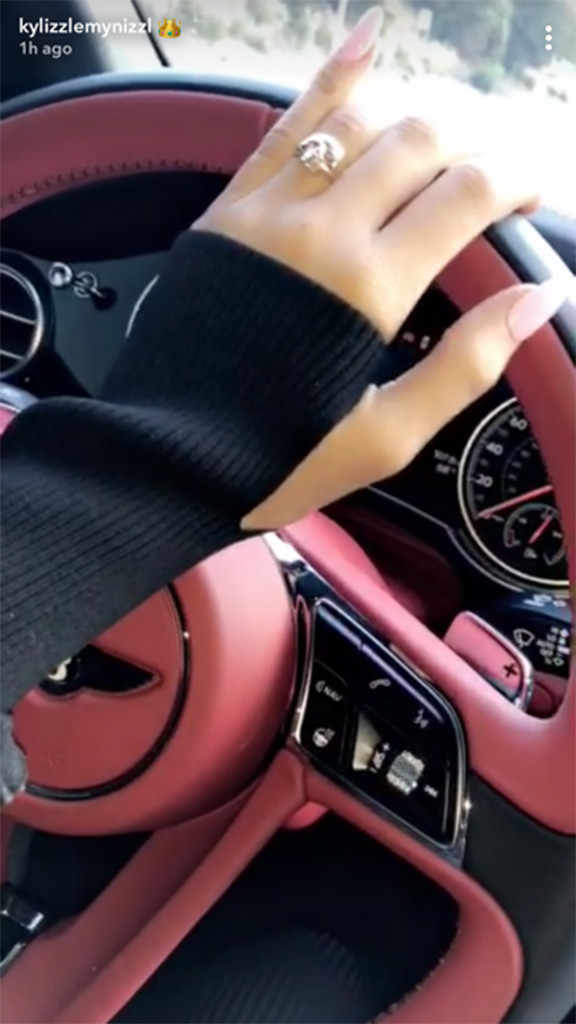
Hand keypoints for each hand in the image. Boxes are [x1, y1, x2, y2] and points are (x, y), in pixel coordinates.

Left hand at [194, 7, 572, 528]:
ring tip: (443, 139)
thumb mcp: (388, 435)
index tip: (529, 200)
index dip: (514, 183)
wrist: (164, 460)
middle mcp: (321, 231)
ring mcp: (267, 211)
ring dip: (413, 119)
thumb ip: (467, 364)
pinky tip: (366, 43)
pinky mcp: (228, 211)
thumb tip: (538, 296)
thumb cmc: (279, 458)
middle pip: (420, 144)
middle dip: (473, 147)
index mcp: (369, 288)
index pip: (466, 195)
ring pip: (358, 123)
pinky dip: (330, 80)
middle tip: (492, 176)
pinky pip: (285, 126)